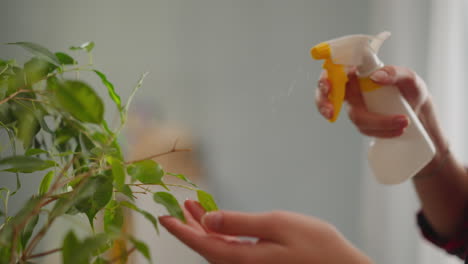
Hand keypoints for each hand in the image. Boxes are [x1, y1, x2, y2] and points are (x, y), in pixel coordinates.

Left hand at [159, 200, 371, 263]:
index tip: (164, 217)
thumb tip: (209, 220)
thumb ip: (240, 223)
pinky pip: (231, 248)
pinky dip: (221, 233)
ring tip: (193, 207)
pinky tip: (218, 221)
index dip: (182, 231)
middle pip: (206, 247)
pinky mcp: (261, 262)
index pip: (202, 245)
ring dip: (204, 228)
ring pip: (217, 247)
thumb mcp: (277, 225)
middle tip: (177, 207)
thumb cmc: (315, 244)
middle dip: (190, 226)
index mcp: (243, 259)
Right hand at [315, 66, 430, 137]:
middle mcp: (351, 88)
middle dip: (324, 104)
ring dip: (377, 123)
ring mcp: (355, 106)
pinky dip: (380, 131)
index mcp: (357, 71)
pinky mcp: (362, 122)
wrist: (419, 113)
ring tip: (403, 122)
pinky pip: (364, 128)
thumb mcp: (409, 78)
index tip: (327, 87)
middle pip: (327, 95)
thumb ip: (395, 73)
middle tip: (330, 113)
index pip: (332, 71)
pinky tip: (396, 131)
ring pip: (354, 117)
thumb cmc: (411, 90)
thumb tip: (376, 77)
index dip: (324, 79)